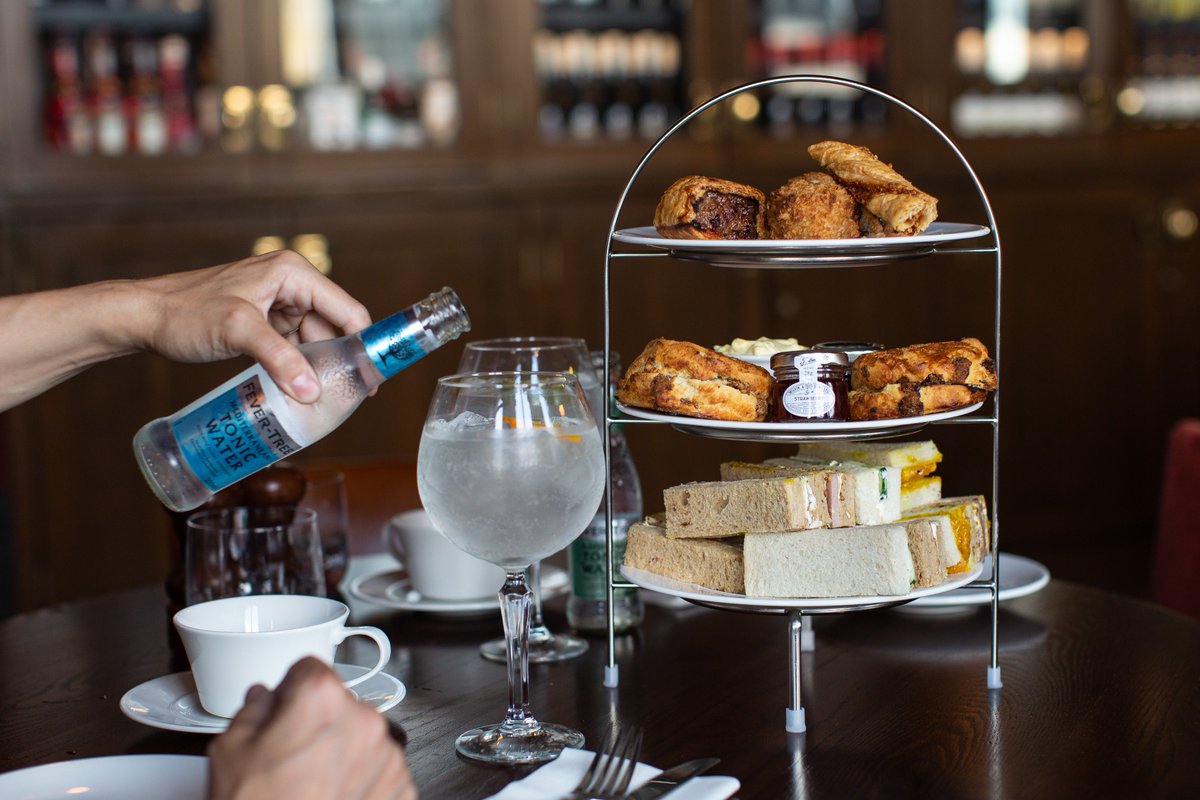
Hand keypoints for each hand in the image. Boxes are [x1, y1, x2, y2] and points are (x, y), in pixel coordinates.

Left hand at [133, 250, 371, 402]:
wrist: (143, 317)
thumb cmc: (185, 313)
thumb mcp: (237, 331)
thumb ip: (279, 360)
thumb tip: (313, 393)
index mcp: (293, 273)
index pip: (348, 311)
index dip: (365, 347)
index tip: (373, 381)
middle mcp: (291, 284)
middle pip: (334, 328)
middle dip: (341, 362)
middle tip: (351, 399)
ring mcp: (277, 303)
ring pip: (314, 341)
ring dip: (318, 368)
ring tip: (325, 401)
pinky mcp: (263, 322)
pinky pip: (293, 347)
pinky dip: (297, 368)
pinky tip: (300, 391)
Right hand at [206, 657, 415, 799]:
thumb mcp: (232, 751)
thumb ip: (252, 710)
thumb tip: (263, 698)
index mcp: (322, 699)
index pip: (309, 668)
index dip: (290, 690)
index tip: (285, 708)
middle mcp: (364, 720)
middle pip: (339, 704)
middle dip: (318, 723)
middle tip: (292, 758)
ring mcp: (387, 755)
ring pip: (361, 737)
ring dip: (343, 752)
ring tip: (312, 784)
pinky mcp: (401, 786)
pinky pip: (380, 769)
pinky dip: (363, 780)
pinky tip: (334, 796)